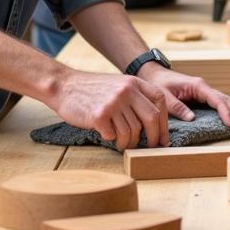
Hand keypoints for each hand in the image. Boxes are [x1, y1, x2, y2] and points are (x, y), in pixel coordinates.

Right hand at [52, 70, 169, 149]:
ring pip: (132, 131)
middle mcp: (127, 90)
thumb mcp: (119, 85)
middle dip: (153, 137)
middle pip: (151, 118)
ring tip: (121, 143)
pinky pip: (113, 136)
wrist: (65, 86)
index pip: (160, 101)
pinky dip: (111, 139)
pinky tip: (105, 133)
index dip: (164, 122)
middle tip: (149, 147)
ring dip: (128, 142)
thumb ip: (136, 98)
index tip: (163, 138)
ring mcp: (113, 102)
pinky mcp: (99, 115)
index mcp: (134, 82)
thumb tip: (156, 124)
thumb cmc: (93, 90)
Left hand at [139, 65, 229, 128]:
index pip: (216, 99)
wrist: (154, 74)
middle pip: (223, 99)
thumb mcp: (165, 97)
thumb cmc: (158, 84)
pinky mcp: (200, 95)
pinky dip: (225, 109)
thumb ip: (178, 107)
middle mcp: (203, 87)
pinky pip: (216, 102)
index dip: (225, 112)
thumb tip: (193, 119)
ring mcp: (203, 91)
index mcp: (198, 86)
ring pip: (222, 100)